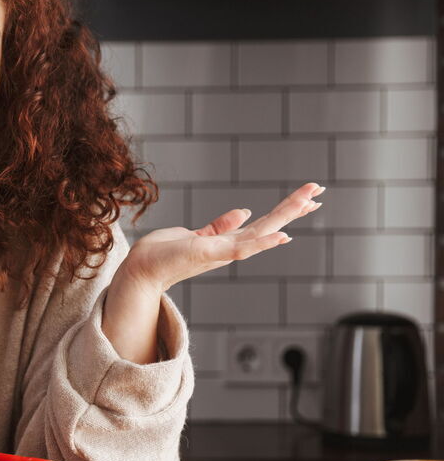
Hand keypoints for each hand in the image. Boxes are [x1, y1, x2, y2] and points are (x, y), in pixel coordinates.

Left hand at [121, 182, 325, 292]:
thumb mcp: (197, 235)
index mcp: (229, 242)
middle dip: (294, 208)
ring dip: (286, 217)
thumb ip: (221, 226)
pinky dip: (262, 243)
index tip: (309, 196)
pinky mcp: (208, 254)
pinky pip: (240, 249)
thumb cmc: (165, 255)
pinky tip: (282, 236)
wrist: (141, 270)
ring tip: (310, 201)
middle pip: (270, 226)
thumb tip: (244, 211)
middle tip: (320, 190)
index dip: (286, 210)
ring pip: (261, 234)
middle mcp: (230, 249)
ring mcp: (222, 253)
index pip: (265, 223)